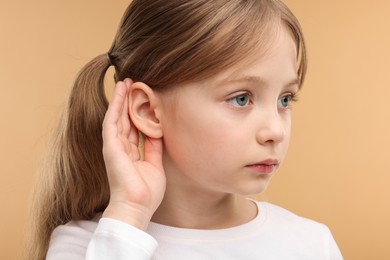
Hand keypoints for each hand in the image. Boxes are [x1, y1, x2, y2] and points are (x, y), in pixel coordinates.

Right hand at [102, 79, 165, 229]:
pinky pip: (112, 121)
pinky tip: (120, 92)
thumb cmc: (146, 192)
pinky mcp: (110, 145)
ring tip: (125, 81)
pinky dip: (116, 105)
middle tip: (134, 83)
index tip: (142, 98)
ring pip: (117, 116)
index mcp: (130, 154)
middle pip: (124, 119)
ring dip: (120, 98)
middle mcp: (120, 148)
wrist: (136, 206)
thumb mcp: (154, 164)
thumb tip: (158, 132)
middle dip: (128, 101)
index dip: (137, 113)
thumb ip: (154, 147)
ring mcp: (114, 146)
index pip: (133, 128)